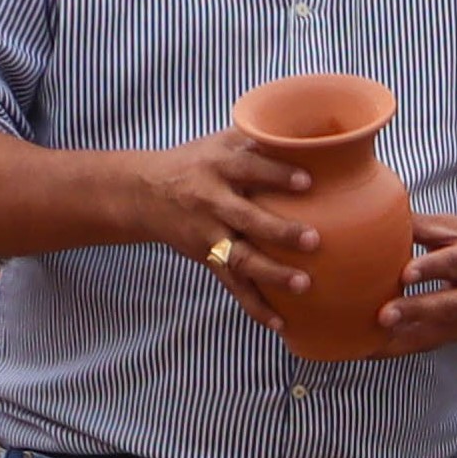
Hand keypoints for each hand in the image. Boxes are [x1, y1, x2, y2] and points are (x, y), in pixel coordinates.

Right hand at [132, 129, 315, 331]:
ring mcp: (207, 233)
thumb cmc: (196, 161)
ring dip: (271, 274)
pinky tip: (280, 323)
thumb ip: (260, 138)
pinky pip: (231, 285)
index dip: (277, 174)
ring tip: (303, 284)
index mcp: (218, 166)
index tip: (308, 181)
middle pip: (246, 217)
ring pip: (239, 258)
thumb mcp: (220, 141)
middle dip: (278, 231)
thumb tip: (314, 134)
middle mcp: (211, 200)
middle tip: (313, 240)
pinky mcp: (206, 258)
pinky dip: (254, 306)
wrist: (142, 192)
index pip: (249, 168)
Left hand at [366, 215, 456, 359]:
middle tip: (384, 316)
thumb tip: (378, 219)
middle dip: (415, 311)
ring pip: (437, 332)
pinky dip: (400, 348)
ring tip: (370, 341)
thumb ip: (419, 226)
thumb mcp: (455, 228)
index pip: (455, 263)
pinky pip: (429, 345)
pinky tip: (374, 348)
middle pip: (448, 305)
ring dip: (401, 338)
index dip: (430, 269)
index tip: (405, 274)